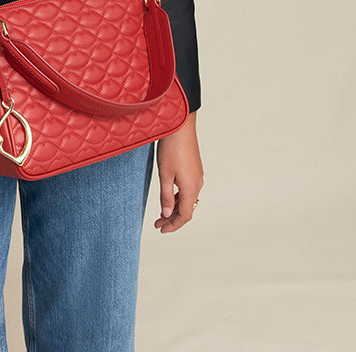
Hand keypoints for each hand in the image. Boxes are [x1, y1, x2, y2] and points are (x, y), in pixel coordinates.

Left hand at [153, 111, 202, 233]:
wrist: (180, 126)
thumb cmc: (170, 148)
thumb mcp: (165, 174)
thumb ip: (166, 196)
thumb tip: (167, 214)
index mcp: (191, 188)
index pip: (185, 215)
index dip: (173, 225)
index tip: (161, 229)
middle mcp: (197, 184)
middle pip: (187, 209)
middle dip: (173, 219)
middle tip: (158, 224)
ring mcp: (197, 176)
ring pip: (188, 200)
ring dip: (175, 208)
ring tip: (161, 213)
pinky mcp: (195, 169)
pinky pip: (189, 190)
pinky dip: (179, 198)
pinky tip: (169, 197)